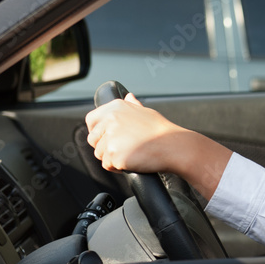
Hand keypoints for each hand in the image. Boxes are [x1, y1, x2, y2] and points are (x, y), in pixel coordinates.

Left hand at [84, 94, 231, 198]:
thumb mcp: (146, 112)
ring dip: (112, 158)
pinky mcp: (114, 154)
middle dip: (105, 147)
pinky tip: (133, 161)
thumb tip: (128, 96)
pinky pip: (108, 165)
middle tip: (125, 148)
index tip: (106, 138)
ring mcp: (111, 137)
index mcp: (116, 108)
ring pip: (99, 154)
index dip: (97, 131)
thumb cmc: (162, 131)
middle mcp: (110, 120)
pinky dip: (118, 167)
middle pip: (93, 140)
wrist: (173, 146)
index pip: (91, 120)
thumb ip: (132, 105)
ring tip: (132, 154)